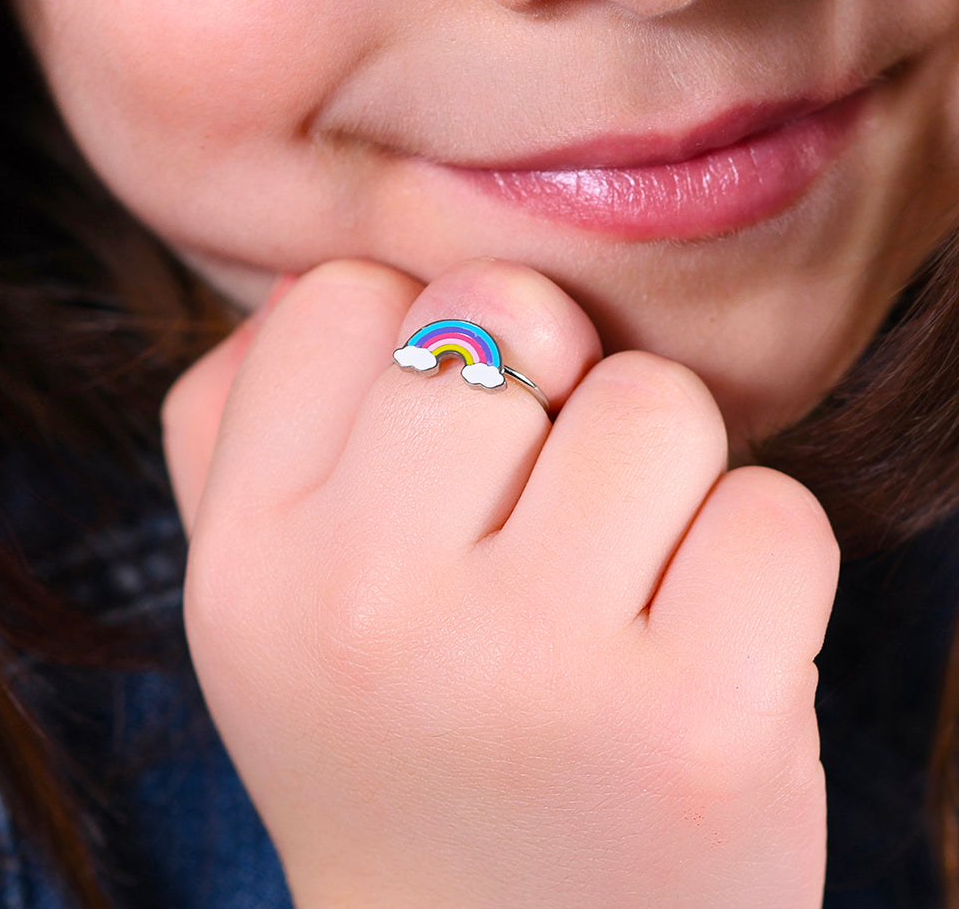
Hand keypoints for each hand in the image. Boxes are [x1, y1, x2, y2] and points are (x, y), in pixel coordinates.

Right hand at [163, 258, 838, 908]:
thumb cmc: (395, 743)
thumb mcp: (268, 600)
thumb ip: (249, 422)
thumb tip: (346, 280)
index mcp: (250, 563)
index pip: (346, 296)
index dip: (421, 347)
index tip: (448, 445)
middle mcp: (364, 607)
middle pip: (508, 314)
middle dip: (548, 391)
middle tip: (541, 523)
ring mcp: (534, 669)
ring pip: (654, 401)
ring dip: (662, 478)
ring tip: (618, 592)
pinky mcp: (699, 729)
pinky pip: (773, 512)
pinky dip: (755, 565)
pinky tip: (695, 656)